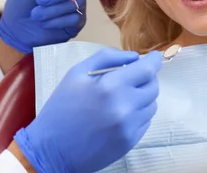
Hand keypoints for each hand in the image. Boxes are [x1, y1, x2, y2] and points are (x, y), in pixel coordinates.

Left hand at [0, 0, 86, 53]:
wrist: (16, 30)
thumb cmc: (20, 3)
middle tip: (40, 0)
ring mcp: (76, 5)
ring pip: (75, 3)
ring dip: (52, 10)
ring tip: (36, 14)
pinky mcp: (77, 22)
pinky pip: (74, 18)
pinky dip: (56, 21)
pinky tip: (45, 23)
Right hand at [14, 48, 162, 172]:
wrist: (52, 150)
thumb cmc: (61, 107)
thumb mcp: (75, 73)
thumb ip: (106, 58)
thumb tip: (133, 57)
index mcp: (110, 87)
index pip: (147, 70)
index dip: (154, 61)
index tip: (155, 56)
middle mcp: (125, 107)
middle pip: (153, 86)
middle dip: (146, 78)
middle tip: (132, 77)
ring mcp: (129, 127)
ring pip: (151, 104)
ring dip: (142, 96)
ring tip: (122, 97)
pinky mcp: (130, 142)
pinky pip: (146, 121)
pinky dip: (138, 113)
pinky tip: (120, 113)